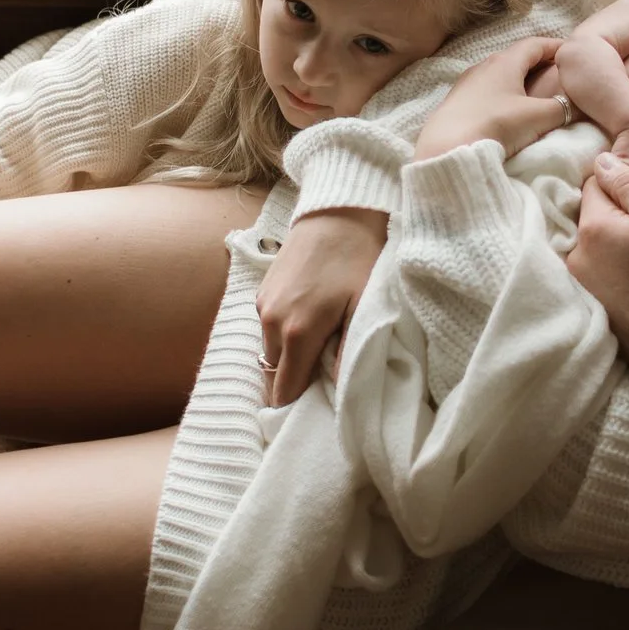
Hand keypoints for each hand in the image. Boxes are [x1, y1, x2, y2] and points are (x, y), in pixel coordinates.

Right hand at [256, 207, 385, 407]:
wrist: (338, 212)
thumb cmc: (359, 258)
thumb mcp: (366, 306)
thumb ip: (351, 353)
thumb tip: (342, 393)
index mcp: (297, 332)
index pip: (284, 391)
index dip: (297, 409)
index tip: (314, 417)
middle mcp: (271, 322)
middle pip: (274, 376)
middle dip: (292, 388)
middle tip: (321, 391)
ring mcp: (262, 306)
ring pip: (270, 354)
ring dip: (288, 363)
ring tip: (319, 358)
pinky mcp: (262, 293)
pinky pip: (268, 332)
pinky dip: (284, 340)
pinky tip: (309, 330)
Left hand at [414, 37, 572, 160]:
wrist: (447, 148)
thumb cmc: (496, 125)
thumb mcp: (538, 117)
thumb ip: (564, 108)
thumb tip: (581, 104)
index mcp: (505, 61)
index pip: (535, 44)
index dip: (555, 46)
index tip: (571, 53)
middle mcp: (484, 65)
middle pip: (516, 57)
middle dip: (538, 62)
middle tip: (558, 73)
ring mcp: (468, 83)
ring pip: (500, 73)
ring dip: (519, 79)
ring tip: (536, 92)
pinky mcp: (458, 102)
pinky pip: (488, 89)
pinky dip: (504, 93)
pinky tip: (508, 109)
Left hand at [568, 153, 628, 384]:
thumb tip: (602, 160)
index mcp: (590, 228)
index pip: (594, 184)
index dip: (624, 185)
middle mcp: (574, 255)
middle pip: (595, 216)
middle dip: (623, 217)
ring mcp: (579, 284)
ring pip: (600, 245)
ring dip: (623, 244)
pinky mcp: (590, 306)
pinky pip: (603, 272)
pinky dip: (621, 270)